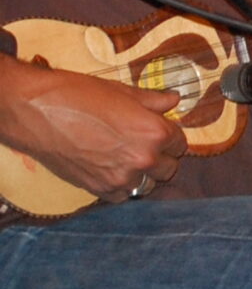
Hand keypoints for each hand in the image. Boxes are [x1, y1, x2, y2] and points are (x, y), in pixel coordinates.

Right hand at [0, 56, 183, 198]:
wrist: (35, 112)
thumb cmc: (78, 95)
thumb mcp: (122, 92)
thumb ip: (153, 100)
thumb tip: (174, 100)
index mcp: (154, 133)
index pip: (179, 143)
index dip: (170, 136)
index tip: (160, 132)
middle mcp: (142, 159)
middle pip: (168, 168)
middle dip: (160, 157)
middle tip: (143, 145)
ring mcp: (120, 178)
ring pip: (146, 185)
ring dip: (142, 174)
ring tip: (126, 159)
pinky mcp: (97, 189)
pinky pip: (121, 196)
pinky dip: (119, 186)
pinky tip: (110, 170)